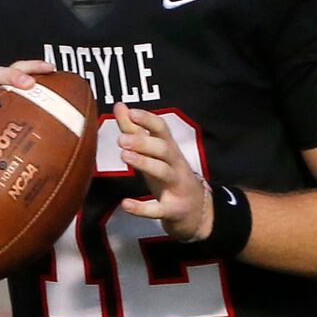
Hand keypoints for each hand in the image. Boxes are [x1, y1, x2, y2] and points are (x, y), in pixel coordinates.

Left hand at [114, 104, 211, 241]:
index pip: (162, 129)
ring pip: (163, 172)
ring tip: (124, 156)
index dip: (148, 119)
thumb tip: (120, 105)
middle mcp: (175, 165)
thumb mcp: (152, 154)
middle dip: (143, 142)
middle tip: (121, 139)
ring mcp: (176, 186)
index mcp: (169, 149)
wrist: (196, 211)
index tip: (131, 112)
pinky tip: (126, 204)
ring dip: (145, 163)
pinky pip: (159, 209)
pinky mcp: (173, 209)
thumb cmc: (168, 176)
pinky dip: (142, 208)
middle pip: (163, 149)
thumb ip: (135, 130)